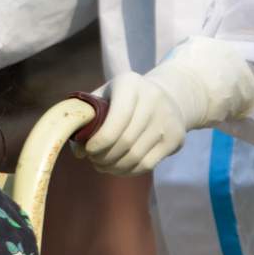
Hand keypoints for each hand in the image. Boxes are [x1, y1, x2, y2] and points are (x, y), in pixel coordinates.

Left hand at [75, 36, 253, 175]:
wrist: (169, 96)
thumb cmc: (122, 99)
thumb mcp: (103, 97)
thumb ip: (85, 119)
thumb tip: (77, 151)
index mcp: (130, 83)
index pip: (116, 118)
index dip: (99, 140)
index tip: (88, 150)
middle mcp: (153, 99)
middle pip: (125, 141)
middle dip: (103, 156)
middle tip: (93, 159)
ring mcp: (168, 119)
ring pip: (135, 156)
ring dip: (113, 166)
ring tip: (102, 165)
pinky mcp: (176, 138)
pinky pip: (147, 164)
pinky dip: (128, 171)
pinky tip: (118, 167)